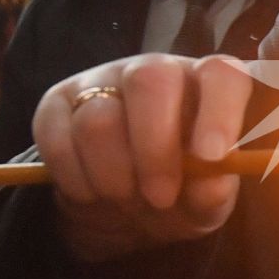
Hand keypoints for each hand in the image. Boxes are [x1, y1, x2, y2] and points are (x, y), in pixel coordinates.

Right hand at [33, 53, 252, 261]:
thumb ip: (213, 192)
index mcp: (207, 87)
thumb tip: (210, 185)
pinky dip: (74, 178)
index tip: (212, 157)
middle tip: (160, 197)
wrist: (125, 207)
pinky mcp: (58, 102)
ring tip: (126, 199)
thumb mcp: (205, 201)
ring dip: (112, 175)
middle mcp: (156, 71)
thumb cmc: (181, 194)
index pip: (222, 74)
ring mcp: (103, 81)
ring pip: (98, 118)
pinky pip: (56, 137)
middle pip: (150, 81)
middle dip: (154, 149)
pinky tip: (91, 194)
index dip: (219, 111)